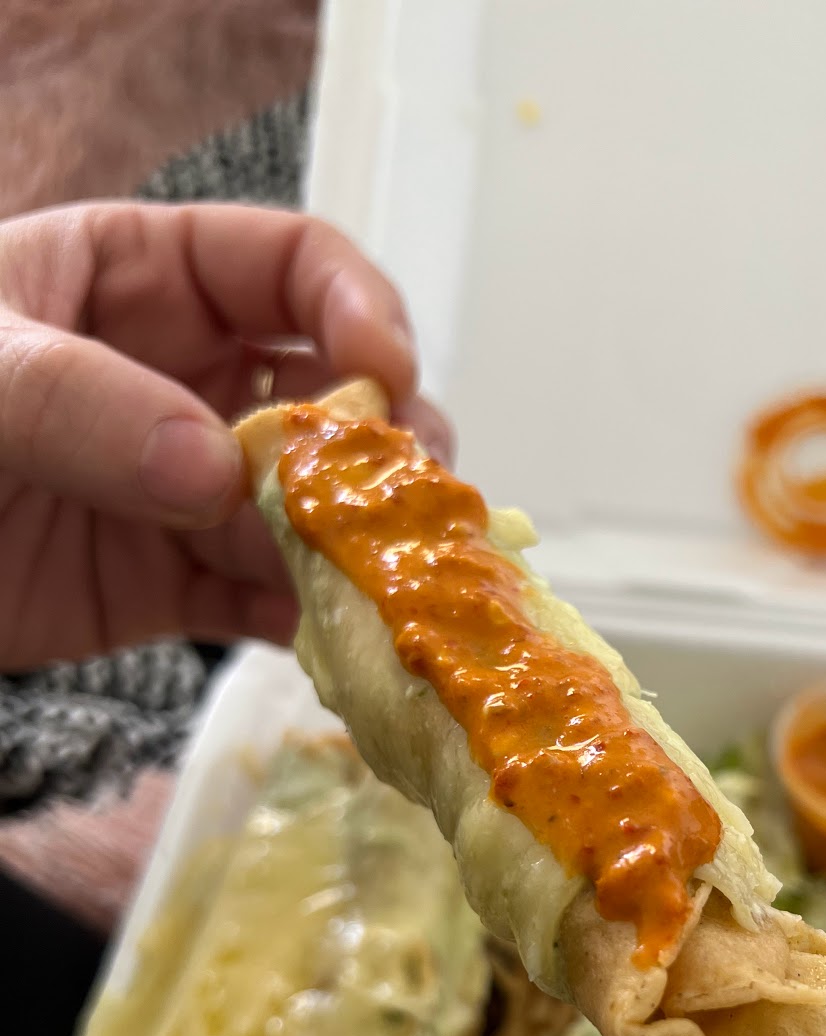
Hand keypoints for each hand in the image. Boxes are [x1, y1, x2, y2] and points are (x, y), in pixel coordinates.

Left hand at [0, 201, 450, 670]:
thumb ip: (79, 404)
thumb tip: (217, 470)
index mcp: (138, 281)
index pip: (289, 268)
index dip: (359, 309)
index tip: (387, 372)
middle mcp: (184, 381)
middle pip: (331, 395)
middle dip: (385, 442)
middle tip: (408, 495)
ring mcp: (182, 490)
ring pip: (314, 508)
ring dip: (362, 543)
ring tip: (387, 582)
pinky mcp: (170, 588)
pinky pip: (264, 599)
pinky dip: (307, 621)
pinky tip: (331, 638)